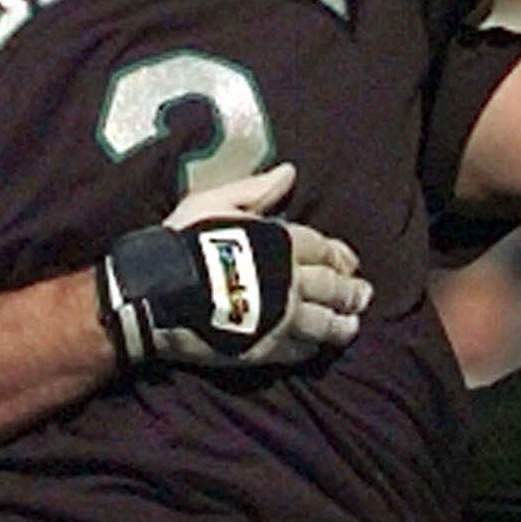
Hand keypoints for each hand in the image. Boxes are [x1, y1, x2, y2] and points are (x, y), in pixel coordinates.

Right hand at [99, 172, 370, 367]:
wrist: (156, 294)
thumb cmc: (181, 241)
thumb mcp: (215, 202)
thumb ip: (257, 191)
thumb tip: (290, 172)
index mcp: (283, 242)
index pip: (324, 249)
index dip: (341, 256)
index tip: (351, 263)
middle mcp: (291, 281)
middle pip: (333, 287)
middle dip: (352, 291)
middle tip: (364, 295)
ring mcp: (282, 318)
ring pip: (325, 323)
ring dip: (343, 324)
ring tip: (352, 326)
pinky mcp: (266, 348)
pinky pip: (299, 349)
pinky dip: (313, 346)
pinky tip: (317, 345)